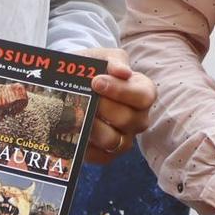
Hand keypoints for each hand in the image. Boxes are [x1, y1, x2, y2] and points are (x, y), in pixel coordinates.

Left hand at [81, 47, 155, 163]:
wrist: (71, 83)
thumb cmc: (92, 69)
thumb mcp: (102, 57)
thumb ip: (114, 60)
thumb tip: (123, 72)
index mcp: (142, 92)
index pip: (144, 96)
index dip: (121, 91)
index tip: (96, 82)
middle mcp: (138, 118)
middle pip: (129, 120)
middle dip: (103, 108)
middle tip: (84, 98)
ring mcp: (124, 138)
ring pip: (115, 141)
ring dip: (93, 128)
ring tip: (76, 115)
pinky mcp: (107, 154)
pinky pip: (100, 157)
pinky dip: (85, 146)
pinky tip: (73, 131)